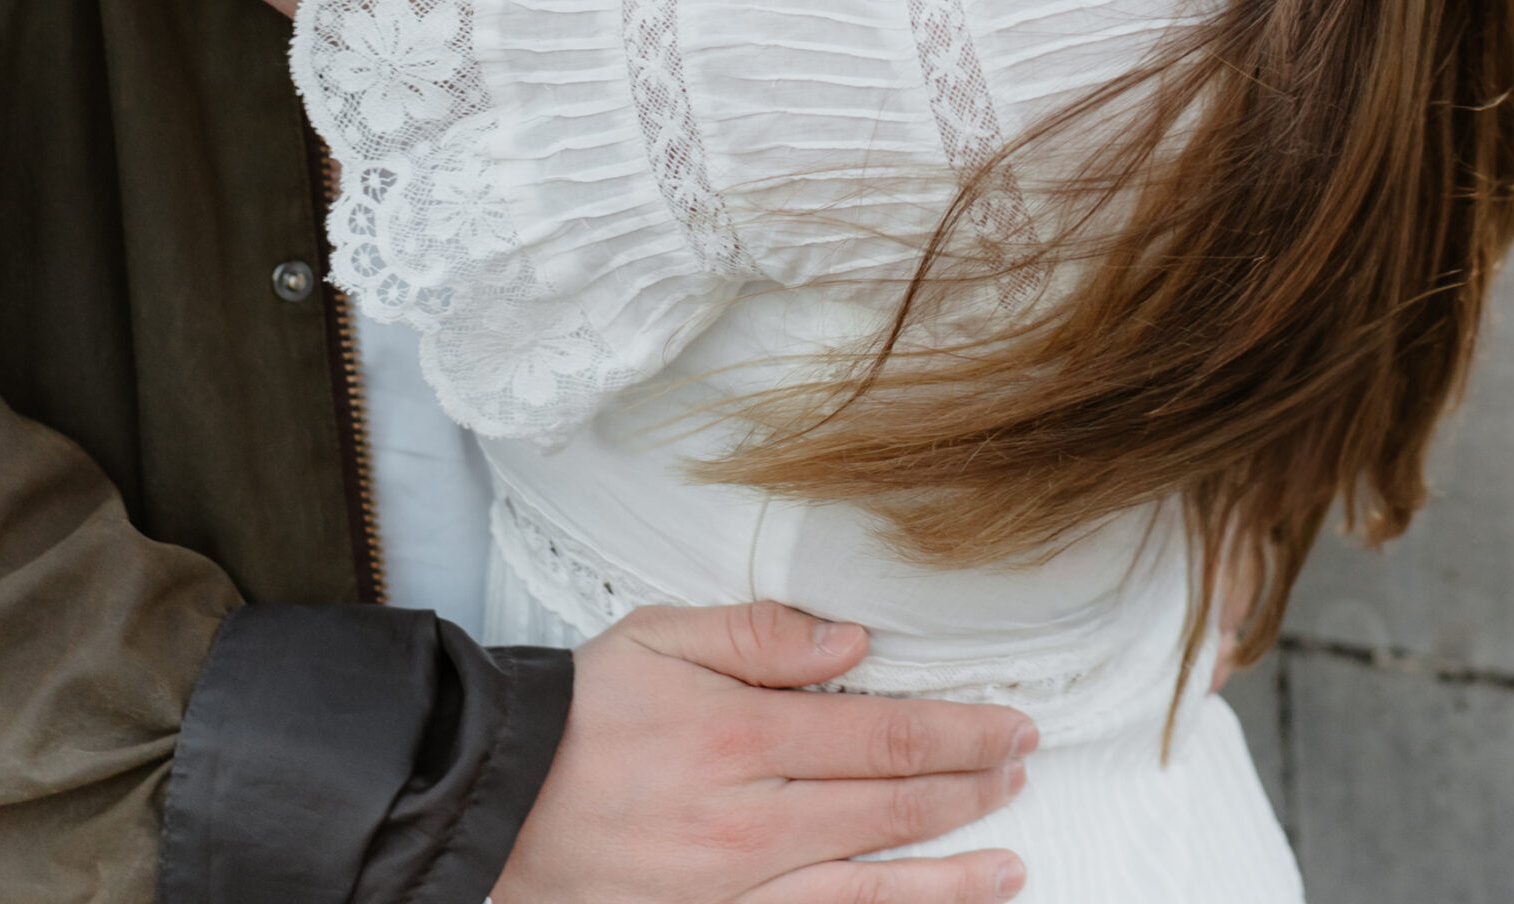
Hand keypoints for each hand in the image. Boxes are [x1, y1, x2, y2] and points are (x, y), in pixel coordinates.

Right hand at [495, 602, 1034, 903]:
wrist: (491, 803)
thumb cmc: (580, 712)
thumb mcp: (658, 637)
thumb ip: (758, 635)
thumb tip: (853, 639)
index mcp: (742, 738)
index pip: (882, 735)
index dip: (959, 732)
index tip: (1012, 722)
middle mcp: (750, 824)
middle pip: (889, 809)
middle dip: (969, 789)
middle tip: (1022, 768)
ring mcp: (735, 892)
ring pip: (868, 891)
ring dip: (950, 880)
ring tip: (1011, 866)